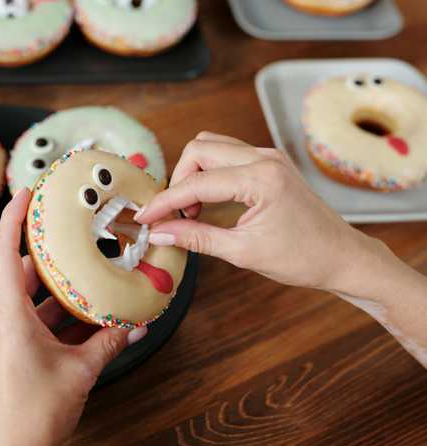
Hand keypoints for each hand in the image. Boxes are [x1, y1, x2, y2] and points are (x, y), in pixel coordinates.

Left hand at [0, 188, 147, 445]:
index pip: (7, 253)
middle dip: (50, 252)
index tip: (26, 192)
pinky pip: (38, 320)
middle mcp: (3, 321)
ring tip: (90, 271)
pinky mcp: (15, 350)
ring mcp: (8, 337)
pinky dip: (61, 314)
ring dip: (61, 288)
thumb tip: (137, 323)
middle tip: (73, 229)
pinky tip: (90, 314)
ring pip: (35, 298)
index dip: (14, 218)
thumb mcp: (80, 372)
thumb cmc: (34, 414)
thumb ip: (110, 342)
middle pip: (25, 272)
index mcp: (10, 317)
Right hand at [136, 132, 426, 367]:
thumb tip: (159, 232)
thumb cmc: (302, 258)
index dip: (165, 201)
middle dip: (178, 181)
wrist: (342, 256)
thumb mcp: (242, 252)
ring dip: (193, 173)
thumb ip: (196, 238)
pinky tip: (208, 203)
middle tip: (174, 216)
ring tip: (191, 211)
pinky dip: (209, 173)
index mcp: (261, 179)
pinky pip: (227, 154)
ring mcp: (269, 156)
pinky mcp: (270, 162)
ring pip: (212, 146)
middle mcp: (265, 158)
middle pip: (199, 150)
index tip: (144, 217)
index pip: (196, 183)